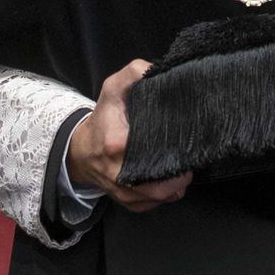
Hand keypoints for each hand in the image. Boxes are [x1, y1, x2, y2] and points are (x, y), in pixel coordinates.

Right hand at [66, 59, 191, 211]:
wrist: (81, 150)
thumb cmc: (103, 117)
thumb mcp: (114, 88)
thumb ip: (135, 72)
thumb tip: (156, 70)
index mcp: (117, 144)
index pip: (156, 150)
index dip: (176, 147)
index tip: (189, 138)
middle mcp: (120, 174)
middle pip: (161, 183)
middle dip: (182, 172)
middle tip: (192, 156)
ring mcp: (124, 192)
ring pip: (161, 197)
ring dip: (177, 185)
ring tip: (185, 167)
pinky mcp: (127, 202)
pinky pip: (154, 204)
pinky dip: (167, 194)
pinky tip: (173, 179)